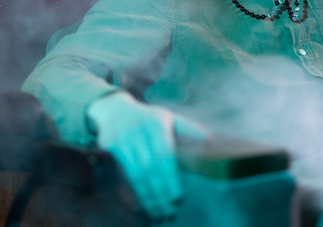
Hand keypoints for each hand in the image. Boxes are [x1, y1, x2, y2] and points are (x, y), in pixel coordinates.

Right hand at [87, 92, 206, 219]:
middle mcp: (141, 131)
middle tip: (169, 212)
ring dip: (149, 196)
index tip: (178, 199)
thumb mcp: (168, 117)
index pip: (166, 158)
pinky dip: (134, 190)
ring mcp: (126, 138)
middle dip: (161, 193)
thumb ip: (188, 129)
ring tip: (157, 213)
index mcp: (158, 125)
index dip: (171, 180)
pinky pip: (125, 173)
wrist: (114, 109)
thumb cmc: (147, 117)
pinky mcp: (113, 146)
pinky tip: (141, 204)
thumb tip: (209, 139)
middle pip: (153, 169)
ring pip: (139, 174)